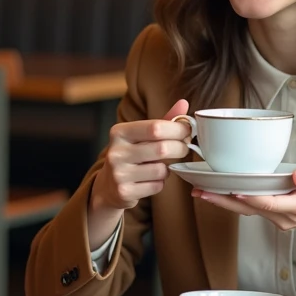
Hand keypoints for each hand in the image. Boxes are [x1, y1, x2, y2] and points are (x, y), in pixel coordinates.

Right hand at [87, 99, 191, 248]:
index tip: (187, 131)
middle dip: (180, 148)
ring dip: (168, 169)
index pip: (155, 127)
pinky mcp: (124, 192)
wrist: (108, 185)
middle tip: (185, 148)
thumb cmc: (131, 154)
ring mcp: (118, 174)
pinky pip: (157, 186)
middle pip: (162, 149)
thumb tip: (184, 103)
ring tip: (161, 166)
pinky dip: (160, 183)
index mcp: (119, 132)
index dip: (177, 129)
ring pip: (161, 170)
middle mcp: (116, 152)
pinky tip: (151, 179)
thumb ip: (164, 120)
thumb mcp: (142, 135)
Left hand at [190, 164, 295, 239]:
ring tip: (202, 191)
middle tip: (200, 192)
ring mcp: (281, 220)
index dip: (248, 197)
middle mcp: (286, 217)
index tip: (230, 189)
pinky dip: (236, 203)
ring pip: (248, 212)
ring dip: (225, 203)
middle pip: (250, 210)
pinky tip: (220, 194)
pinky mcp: (277, 218)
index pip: (268, 203)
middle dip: (223, 201)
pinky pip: (253, 211)